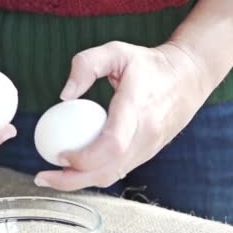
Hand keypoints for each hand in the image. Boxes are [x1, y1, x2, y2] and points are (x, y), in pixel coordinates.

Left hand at [34, 41, 212, 190]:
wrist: (189, 78)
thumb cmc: (149, 64)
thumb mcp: (117, 50)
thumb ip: (86, 65)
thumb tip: (64, 96)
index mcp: (138, 108)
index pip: (112, 144)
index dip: (84, 157)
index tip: (58, 155)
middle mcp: (146, 134)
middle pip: (108, 170)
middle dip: (72, 180)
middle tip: (43, 177)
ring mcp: (148, 148)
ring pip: (112, 176)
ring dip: (80, 182)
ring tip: (53, 176)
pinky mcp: (147, 154)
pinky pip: (118, 171)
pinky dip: (94, 175)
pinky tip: (75, 169)